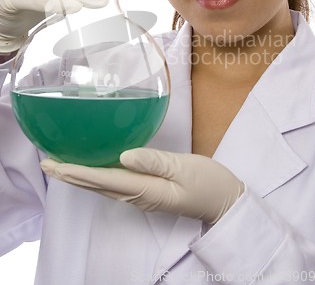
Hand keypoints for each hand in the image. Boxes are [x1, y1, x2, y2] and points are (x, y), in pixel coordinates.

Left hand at [41, 148, 243, 223]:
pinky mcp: (147, 190)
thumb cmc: (208, 182)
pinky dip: (96, 177)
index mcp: (146, 189)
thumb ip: (155, 162)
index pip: (105, 179)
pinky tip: (90, 168)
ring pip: (104, 186)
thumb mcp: (185, 168)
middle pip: (98, 186)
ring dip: (80, 177)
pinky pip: (115, 184)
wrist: (225, 199)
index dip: (78, 172)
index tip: (56, 165)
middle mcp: (139, 195)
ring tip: (61, 166)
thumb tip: (124, 156)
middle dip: (71, 176)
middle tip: (47, 164)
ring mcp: (142, 195)